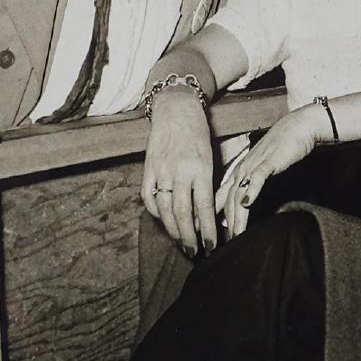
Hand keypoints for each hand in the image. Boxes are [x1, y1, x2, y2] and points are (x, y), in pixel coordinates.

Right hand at [142, 89, 216, 257]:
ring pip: (163, 209)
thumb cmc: (199, 132)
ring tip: (180, 242)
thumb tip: (212, 212)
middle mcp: (180, 171)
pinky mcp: (148, 168)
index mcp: (200, 168)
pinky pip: (149, 197)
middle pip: (181, 213)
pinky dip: (155, 212)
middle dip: (188, 237)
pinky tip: (163, 219)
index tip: (211, 246)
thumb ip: (210, 182)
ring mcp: (161, 170)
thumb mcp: (212, 155)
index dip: (207, 230)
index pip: (203, 207)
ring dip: (172, 229)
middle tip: (194, 252)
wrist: (176, 108)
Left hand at [215, 107, 318, 239]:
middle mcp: (242, 169)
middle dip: (222, 223)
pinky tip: (248, 204)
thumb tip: (243, 206)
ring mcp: (254, 165)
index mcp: (239, 172)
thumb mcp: (261, 169)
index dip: (211, 216)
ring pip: (240, 193)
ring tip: (235, 234)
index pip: (218, 197)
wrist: (296, 128)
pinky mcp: (269, 162)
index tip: (206, 235)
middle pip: (227, 200)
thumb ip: (250, 185)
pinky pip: (257, 178)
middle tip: (218, 244)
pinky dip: (252, 191)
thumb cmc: (280, 149)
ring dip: (236, 216)